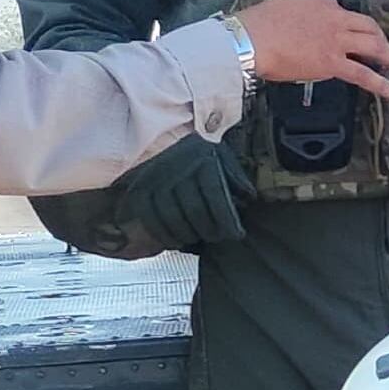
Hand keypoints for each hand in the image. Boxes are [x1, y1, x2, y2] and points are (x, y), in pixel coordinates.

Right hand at [115, 133, 253, 252]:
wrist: (169, 148)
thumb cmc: (203, 159)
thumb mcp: (224, 161)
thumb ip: (237, 180)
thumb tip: (248, 198)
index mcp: (202, 156)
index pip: (214, 194)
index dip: (226, 219)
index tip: (236, 234)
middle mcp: (178, 164)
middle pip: (194, 209)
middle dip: (208, 230)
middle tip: (216, 238)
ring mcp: (155, 176)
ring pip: (171, 216)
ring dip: (186, 234)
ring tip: (197, 239)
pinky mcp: (140, 188)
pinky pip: (149, 218)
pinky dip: (162, 234)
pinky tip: (175, 241)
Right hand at [236, 0, 388, 98]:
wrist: (252, 39)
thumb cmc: (258, 24)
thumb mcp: (283, 3)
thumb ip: (299, 8)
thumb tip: (302, 18)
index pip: (338, 4)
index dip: (342, 16)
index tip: (343, 25)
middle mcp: (334, 16)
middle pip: (366, 24)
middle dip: (378, 35)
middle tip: (384, 46)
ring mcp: (336, 40)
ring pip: (372, 45)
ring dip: (388, 56)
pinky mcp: (333, 63)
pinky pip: (364, 74)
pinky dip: (382, 84)